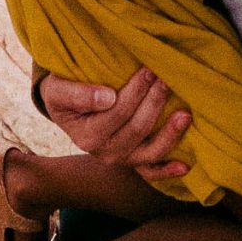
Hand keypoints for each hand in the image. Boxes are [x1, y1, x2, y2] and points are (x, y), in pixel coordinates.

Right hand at [37, 66, 190, 181]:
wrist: (65, 109)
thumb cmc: (62, 94)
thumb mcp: (57, 90)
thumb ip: (77, 94)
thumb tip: (107, 98)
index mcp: (86, 136)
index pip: (117, 112)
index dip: (136, 91)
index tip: (148, 69)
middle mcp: (105, 153)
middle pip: (137, 128)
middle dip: (154, 101)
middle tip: (165, 77)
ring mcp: (121, 159)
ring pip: (150, 151)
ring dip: (169, 133)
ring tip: (184, 113)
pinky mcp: (133, 162)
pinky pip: (152, 171)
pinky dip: (168, 170)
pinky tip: (184, 166)